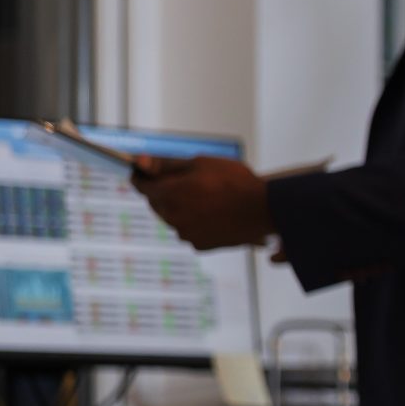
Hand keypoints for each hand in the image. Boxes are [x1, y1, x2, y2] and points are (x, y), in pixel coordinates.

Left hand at [131, 155, 273, 250]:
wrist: (265, 209)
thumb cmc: (235, 182)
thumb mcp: (200, 163)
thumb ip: (166, 164)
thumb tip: (139, 161)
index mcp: (169, 194)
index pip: (141, 186)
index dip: (141, 178)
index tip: (142, 173)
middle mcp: (172, 217)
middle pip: (157, 204)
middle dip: (164, 193)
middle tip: (184, 183)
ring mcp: (185, 233)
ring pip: (173, 218)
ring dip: (181, 208)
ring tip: (205, 199)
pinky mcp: (200, 245)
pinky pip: (189, 231)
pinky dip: (195, 223)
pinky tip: (214, 213)